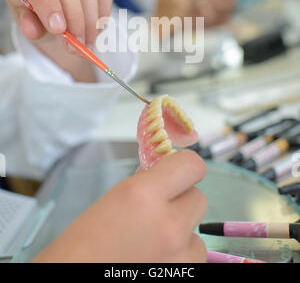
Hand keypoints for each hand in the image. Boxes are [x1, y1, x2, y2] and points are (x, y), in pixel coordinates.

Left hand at [1, 0, 112, 81]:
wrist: (52, 14)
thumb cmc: (35, 17)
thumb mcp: (27, 25)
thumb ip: (28, 26)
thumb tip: (33, 31)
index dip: (46, 2)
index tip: (58, 29)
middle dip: (73, 15)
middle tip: (76, 43)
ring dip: (90, 19)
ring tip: (86, 43)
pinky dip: (102, 11)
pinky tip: (96, 29)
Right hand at [32, 150, 207, 262]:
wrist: (73, 277)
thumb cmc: (82, 245)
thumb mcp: (114, 200)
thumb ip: (145, 186)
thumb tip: (166, 178)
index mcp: (144, 194)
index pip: (191, 165)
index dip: (185, 168)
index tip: (178, 174)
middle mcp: (168, 223)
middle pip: (198, 198)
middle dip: (181, 202)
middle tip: (160, 211)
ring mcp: (180, 256)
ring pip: (198, 232)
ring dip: (182, 234)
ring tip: (154, 243)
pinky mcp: (184, 276)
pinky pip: (194, 258)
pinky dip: (180, 258)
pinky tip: (157, 260)